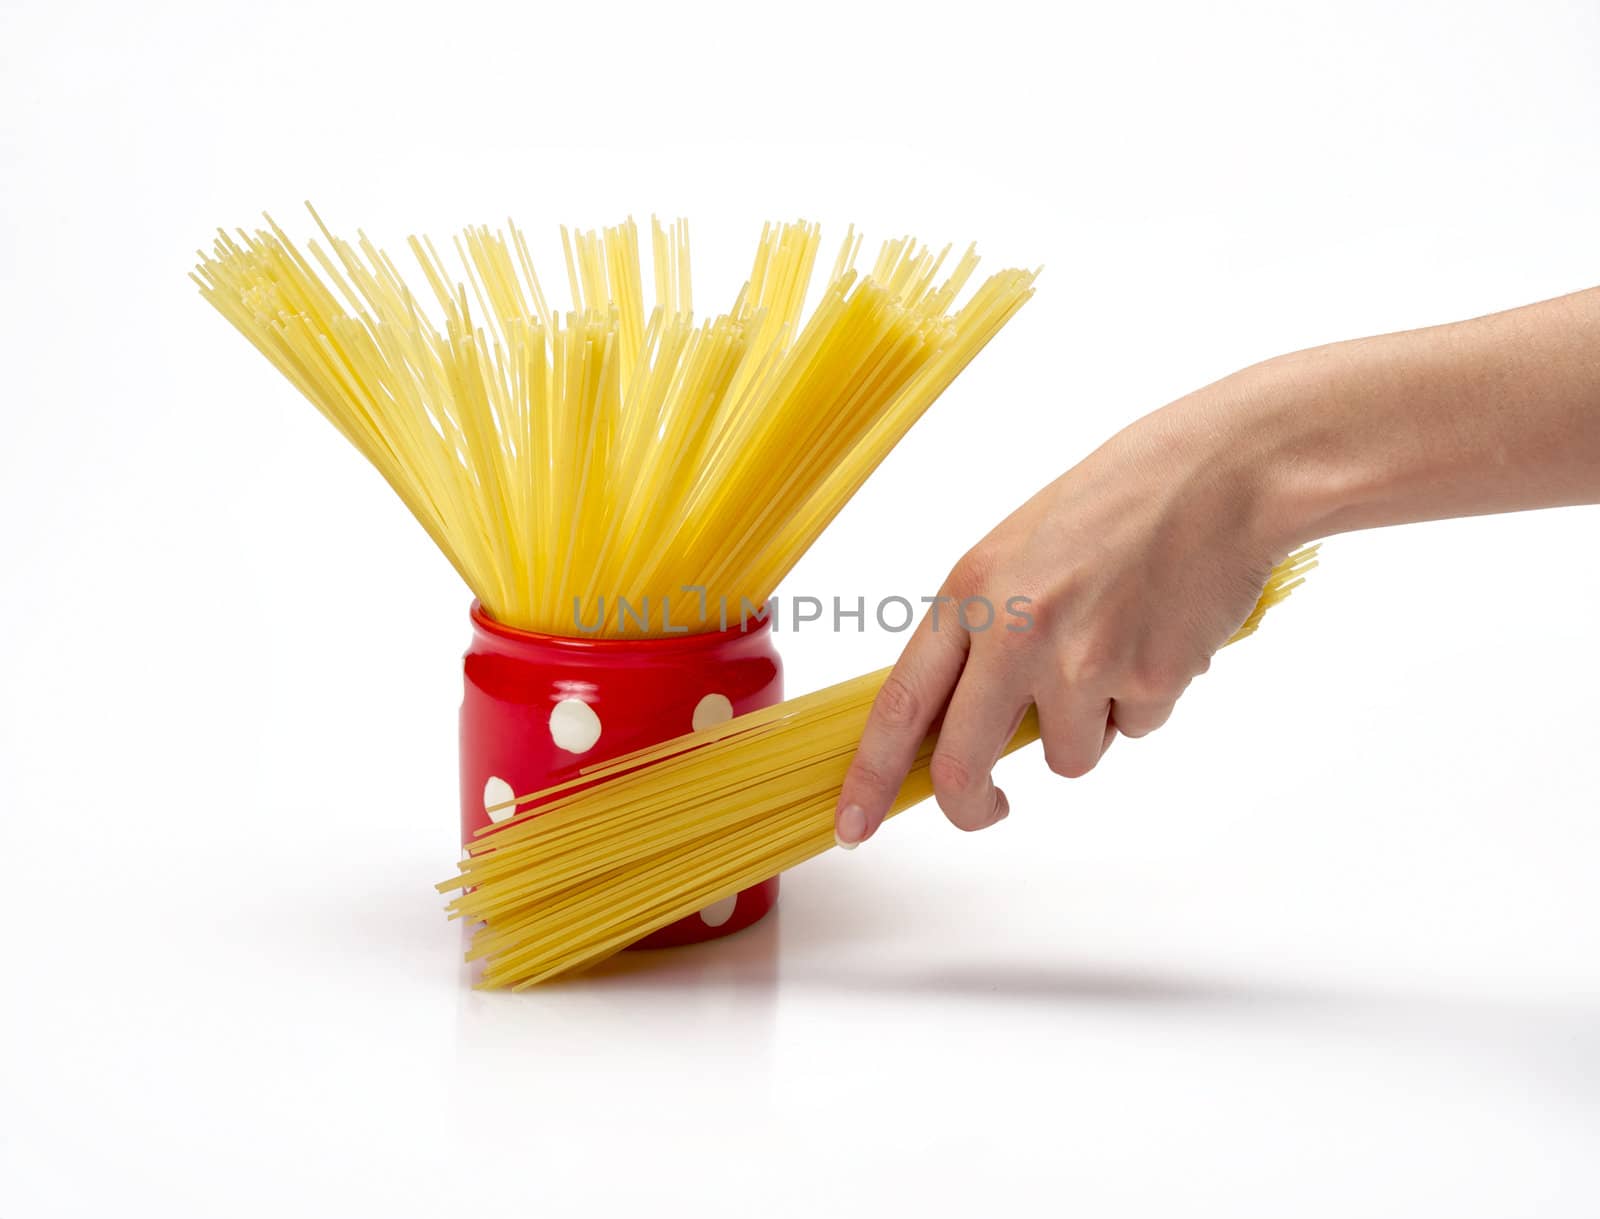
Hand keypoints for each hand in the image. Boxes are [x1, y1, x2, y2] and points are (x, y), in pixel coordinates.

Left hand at [833, 374, 1292, 845]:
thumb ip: (985, 629)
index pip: (901, 702)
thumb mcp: (1020, 550)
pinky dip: (1145, 702)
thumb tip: (965, 719)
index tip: (852, 822)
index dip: (871, 775)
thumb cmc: (1121, 499)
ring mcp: (1083, 659)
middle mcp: (1016, 628)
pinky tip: (1159, 636)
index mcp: (971, 589)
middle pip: (965, 763)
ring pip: (1065, 757)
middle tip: (988, 807)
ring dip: (1087, 728)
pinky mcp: (1149, 680)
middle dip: (971, 805)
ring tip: (1116, 648)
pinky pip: (1134, 730)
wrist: (1224, 471)